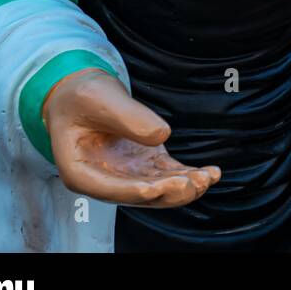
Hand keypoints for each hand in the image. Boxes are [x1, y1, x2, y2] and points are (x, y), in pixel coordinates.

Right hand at [42, 69, 220, 207]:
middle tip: (191, 183)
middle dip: (166, 192)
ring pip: (158, 190)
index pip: (105, 188)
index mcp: (79, 170)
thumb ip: (127, 117)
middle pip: (138, 195)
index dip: (130, 191)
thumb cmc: (82, 96)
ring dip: (184, 187)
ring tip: (207, 178)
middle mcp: (104, 179)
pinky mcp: (145, 165)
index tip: (153, 188)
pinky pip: (170, 176)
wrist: (83, 94)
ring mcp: (127, 174)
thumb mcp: (98, 98)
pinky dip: (190, 176)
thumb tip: (162, 136)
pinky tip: (212, 173)